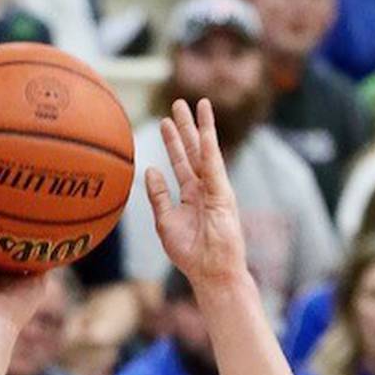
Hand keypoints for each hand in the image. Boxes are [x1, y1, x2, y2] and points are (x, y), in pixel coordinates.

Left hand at [145, 97, 248, 295]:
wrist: (210, 272)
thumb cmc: (190, 254)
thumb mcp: (166, 222)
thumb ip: (159, 196)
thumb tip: (151, 170)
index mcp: (191, 195)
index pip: (181, 162)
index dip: (173, 142)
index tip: (164, 121)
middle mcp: (205, 188)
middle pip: (194, 151)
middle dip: (186, 127)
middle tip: (178, 103)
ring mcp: (215, 189)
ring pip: (207, 152)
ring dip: (202, 128)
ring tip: (198, 104)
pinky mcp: (223, 195)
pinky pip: (215, 167)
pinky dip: (209, 148)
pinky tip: (205, 130)